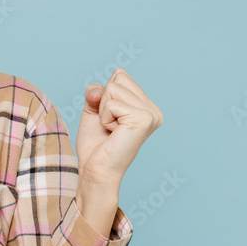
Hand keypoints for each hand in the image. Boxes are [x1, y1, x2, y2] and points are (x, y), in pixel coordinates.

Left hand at [74, 68, 162, 226]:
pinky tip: (113, 133)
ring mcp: (151, 114)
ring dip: (103, 110)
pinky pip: (111, 103)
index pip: (120, 76)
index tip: (108, 118)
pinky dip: (104, 117)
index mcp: (146, 107)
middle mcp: (153, 110)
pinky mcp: (143, 119)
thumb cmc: (95, 144)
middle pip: (118, 78)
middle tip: (109, 125)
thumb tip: (100, 88)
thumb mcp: (93, 110)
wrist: (95, 170)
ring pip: (113, 88)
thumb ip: (96, 92)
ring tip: (111, 129)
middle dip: (103, 100)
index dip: (104, 94)